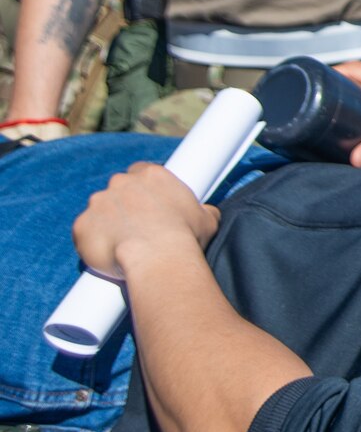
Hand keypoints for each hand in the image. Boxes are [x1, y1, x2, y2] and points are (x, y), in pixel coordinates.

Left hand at [73, 163, 217, 280]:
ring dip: (107, 223)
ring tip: (122, 244)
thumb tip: (206, 213)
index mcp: (152, 175)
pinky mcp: (82, 225)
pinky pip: (84, 232)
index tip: (148, 205)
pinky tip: (108, 254)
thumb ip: (203, 209)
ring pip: (99, 210)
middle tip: (137, 228)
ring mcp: (98, 202)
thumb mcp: (207, 219)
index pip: (141, 172)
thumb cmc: (185, 238)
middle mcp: (122, 182)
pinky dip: (92, 241)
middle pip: (118, 189)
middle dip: (124, 205)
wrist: (157, 259)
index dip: (144, 190)